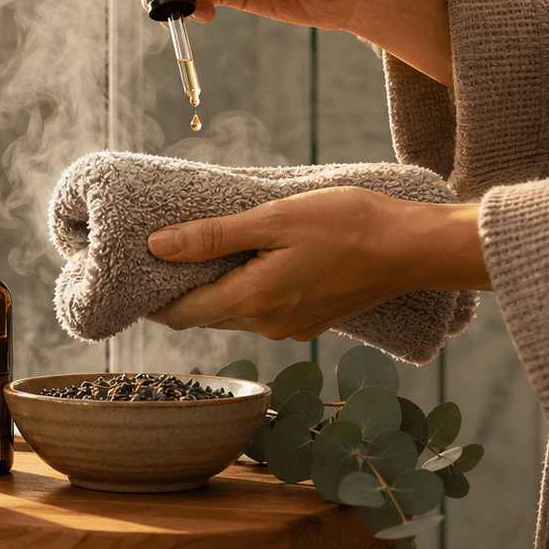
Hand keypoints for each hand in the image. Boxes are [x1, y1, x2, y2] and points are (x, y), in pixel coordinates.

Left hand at [144, 186, 490, 340]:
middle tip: (161, 257)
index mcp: (252, 301)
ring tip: (201, 255)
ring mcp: (291, 329)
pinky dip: (245, 292)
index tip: (135, 273)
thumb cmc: (347, 225)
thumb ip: (213, 237)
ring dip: (214, 291)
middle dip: (180, 292)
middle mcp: (267, 325)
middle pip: (204, 316)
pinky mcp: (311, 323)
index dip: (153, 298)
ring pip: (233, 314)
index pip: (181, 313)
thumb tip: (158, 245)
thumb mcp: (273, 219)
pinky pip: (262, 313)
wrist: (413, 249)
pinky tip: (249, 263)